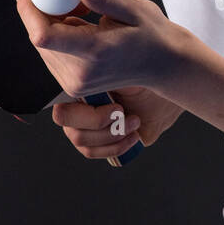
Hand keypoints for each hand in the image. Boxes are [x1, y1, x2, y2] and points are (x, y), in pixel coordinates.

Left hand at [13, 0, 187, 97]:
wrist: (163, 65)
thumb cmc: (151, 33)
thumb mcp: (134, 8)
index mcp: (95, 52)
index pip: (44, 36)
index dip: (27, 11)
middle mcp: (80, 74)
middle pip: (40, 38)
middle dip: (42, 11)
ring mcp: (75, 84)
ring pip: (43, 46)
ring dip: (52, 24)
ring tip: (84, 14)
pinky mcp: (73, 87)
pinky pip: (52, 54)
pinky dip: (59, 37)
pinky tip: (83, 30)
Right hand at [50, 85, 184, 159]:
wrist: (161, 101)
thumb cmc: (143, 81)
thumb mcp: (126, 71)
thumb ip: (103, 72)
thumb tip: (90, 73)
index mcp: (76, 89)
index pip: (62, 109)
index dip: (88, 113)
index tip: (118, 106)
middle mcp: (75, 110)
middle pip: (70, 128)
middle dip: (100, 124)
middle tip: (123, 113)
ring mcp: (83, 129)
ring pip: (83, 142)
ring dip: (114, 134)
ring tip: (134, 121)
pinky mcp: (96, 144)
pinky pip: (94, 153)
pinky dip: (117, 146)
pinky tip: (133, 135)